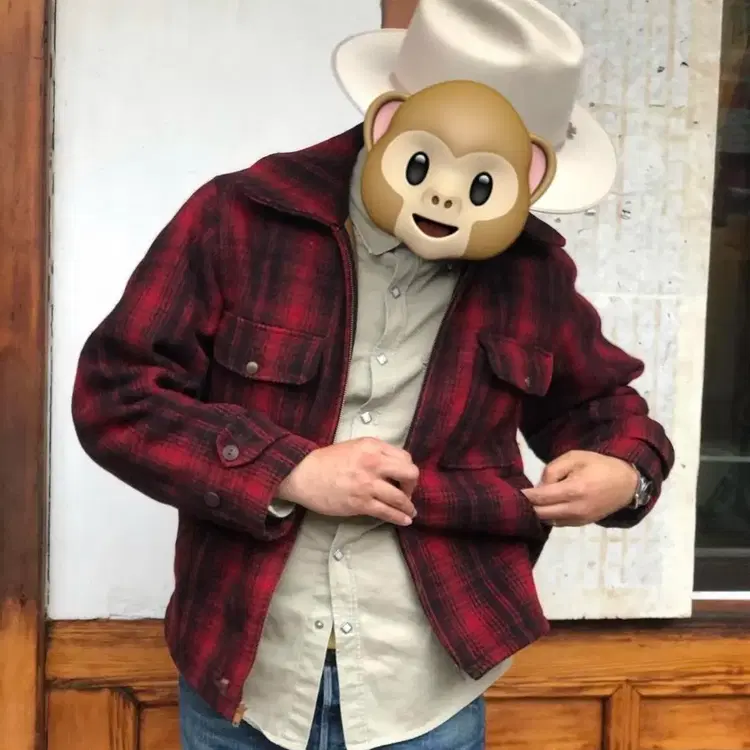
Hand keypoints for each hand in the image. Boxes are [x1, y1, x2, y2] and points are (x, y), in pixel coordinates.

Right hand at [277, 438, 418, 525]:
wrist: (303, 474)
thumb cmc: (327, 461)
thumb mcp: (355, 446)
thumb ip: (375, 453)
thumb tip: (394, 467)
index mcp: (372, 446)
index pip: (405, 457)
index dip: (407, 470)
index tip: (403, 479)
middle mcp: (373, 463)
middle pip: (409, 474)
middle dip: (412, 486)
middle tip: (407, 493)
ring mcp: (367, 484)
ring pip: (400, 497)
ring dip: (408, 506)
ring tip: (409, 511)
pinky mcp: (360, 503)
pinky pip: (387, 512)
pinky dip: (399, 518)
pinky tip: (404, 520)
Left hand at [521, 450, 638, 526]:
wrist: (626, 483)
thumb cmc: (599, 465)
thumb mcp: (574, 458)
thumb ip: (552, 470)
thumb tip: (538, 487)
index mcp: (574, 490)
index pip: (540, 498)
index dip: (524, 496)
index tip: (511, 492)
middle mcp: (576, 509)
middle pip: (540, 514)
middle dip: (527, 506)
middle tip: (516, 498)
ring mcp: (580, 520)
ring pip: (548, 521)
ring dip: (537, 513)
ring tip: (529, 502)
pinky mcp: (582, 524)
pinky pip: (558, 523)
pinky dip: (549, 516)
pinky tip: (544, 507)